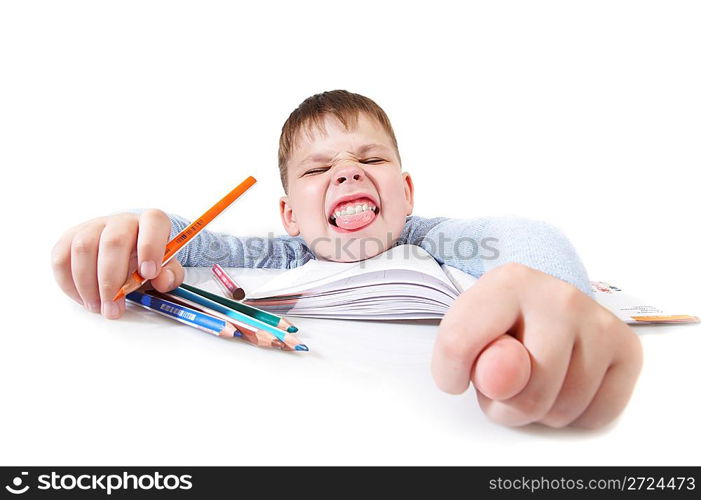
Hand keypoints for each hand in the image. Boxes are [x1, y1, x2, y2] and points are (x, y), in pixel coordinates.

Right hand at [51, 209, 184, 318]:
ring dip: (88, 285)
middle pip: (113, 242)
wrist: (128, 250)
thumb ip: (170, 274)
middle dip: (111, 280)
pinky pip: (61, 258)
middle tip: (113, 308)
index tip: (148, 274)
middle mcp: (122, 221)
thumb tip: (163, 280)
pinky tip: (83, 298)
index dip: (150, 247)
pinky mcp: (70, 238)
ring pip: (83, 249)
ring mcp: (94, 226)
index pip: (153, 222)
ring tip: (98, 307)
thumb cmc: (147, 260)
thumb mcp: (166, 268)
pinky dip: (69, 283)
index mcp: (151, 222)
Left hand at [432, 263, 642, 428]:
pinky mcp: (627, 349)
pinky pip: (595, 415)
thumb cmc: (501, 320)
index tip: (455, 372)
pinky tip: (563, 384)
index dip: (450, 373)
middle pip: (524, 392)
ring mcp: (599, 321)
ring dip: (539, 411)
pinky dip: (574, 414)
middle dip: (504, 404)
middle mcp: (561, 296)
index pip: (459, 344)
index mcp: (509, 283)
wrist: (543, 302)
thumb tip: (501, 381)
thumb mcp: (465, 329)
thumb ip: (463, 351)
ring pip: (561, 409)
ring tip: (533, 378)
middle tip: (502, 382)